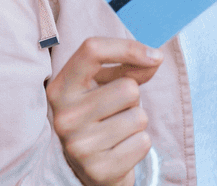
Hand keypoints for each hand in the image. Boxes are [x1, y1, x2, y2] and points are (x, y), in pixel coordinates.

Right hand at [46, 37, 162, 185]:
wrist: (93, 168)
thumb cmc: (103, 116)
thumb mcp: (107, 86)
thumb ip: (129, 67)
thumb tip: (155, 59)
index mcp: (61, 88)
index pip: (92, 50)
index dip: (128, 48)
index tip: (155, 56)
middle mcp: (64, 116)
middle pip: (128, 88)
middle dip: (134, 98)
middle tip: (118, 111)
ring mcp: (78, 146)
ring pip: (139, 116)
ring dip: (137, 121)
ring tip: (119, 130)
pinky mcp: (98, 170)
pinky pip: (143, 142)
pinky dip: (140, 144)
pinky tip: (121, 149)